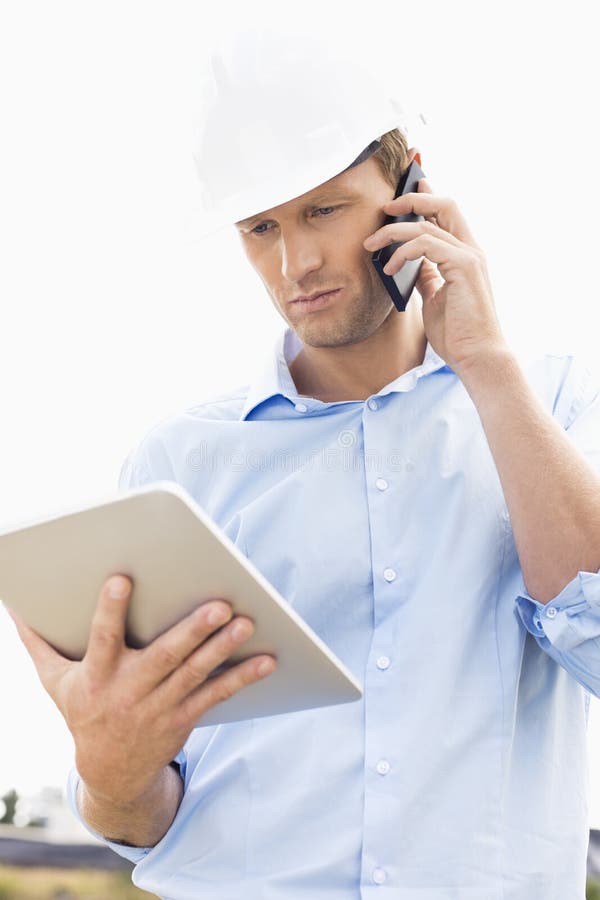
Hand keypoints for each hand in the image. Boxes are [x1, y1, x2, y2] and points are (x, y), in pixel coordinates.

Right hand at [7, 575, 275, 805]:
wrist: (110, 773)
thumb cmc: (82, 711)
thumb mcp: (53, 681)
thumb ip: (37, 641)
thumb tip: (14, 604)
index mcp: (96, 677)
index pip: (101, 639)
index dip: (109, 610)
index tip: (121, 578)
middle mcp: (129, 692)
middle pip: (163, 658)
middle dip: (191, 631)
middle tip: (219, 604)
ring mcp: (160, 707)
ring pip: (194, 674)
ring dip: (221, 649)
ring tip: (245, 621)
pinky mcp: (184, 718)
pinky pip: (216, 696)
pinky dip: (242, 678)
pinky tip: (266, 659)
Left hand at [363, 178, 509, 374]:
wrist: (476, 357)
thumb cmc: (458, 334)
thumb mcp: (436, 299)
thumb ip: (427, 277)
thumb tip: (411, 265)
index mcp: (466, 255)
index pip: (448, 214)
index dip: (427, 197)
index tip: (405, 190)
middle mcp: (471, 250)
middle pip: (444, 204)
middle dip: (412, 199)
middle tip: (384, 208)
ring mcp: (470, 257)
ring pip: (427, 225)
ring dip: (393, 232)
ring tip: (371, 245)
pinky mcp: (463, 267)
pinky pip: (426, 244)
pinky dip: (403, 252)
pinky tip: (389, 267)